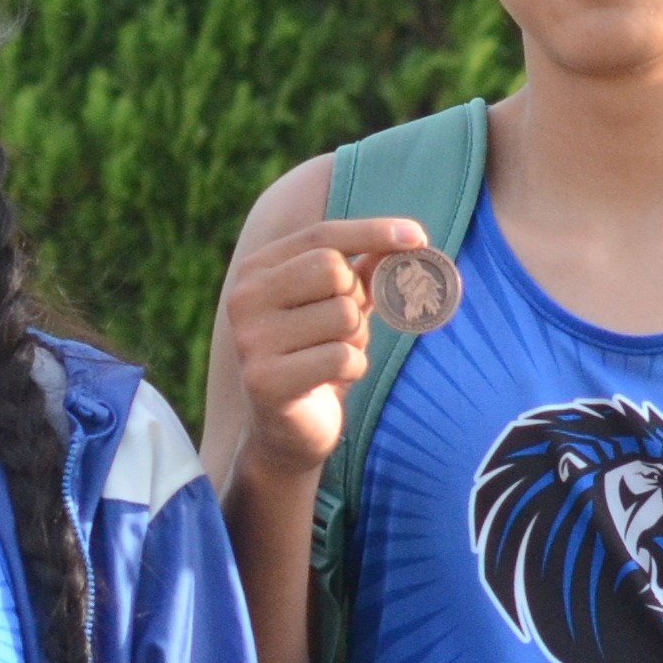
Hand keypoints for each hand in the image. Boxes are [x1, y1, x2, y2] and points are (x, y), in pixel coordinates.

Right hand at [217, 217, 433, 483]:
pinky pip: (342, 356)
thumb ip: (362, 271)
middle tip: (348, 326)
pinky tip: (333, 380)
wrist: (284, 431)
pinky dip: (354, 367)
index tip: (418, 236)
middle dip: (357, 298)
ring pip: (343, 314)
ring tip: (335, 355)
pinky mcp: (266, 380)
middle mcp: (244, 298)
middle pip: (334, 270)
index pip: (322, 235)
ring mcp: (251, 340)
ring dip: (356, 338)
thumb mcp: (337, 306)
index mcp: (256, 270)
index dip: (373, 232)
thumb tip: (408, 239)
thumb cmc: (314, 356)